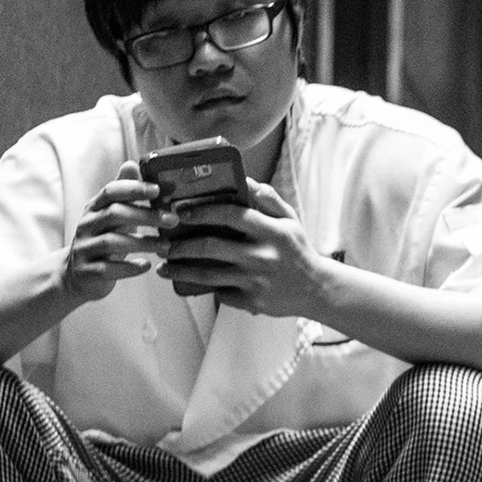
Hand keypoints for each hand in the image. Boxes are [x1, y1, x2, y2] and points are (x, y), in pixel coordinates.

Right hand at [59, 174, 165, 303]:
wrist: (77, 276)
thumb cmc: (103, 240)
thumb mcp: (111, 216)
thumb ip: (123, 193)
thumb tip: (132, 164)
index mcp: (94, 208)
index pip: (111, 191)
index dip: (134, 188)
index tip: (158, 190)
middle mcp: (86, 225)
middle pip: (114, 214)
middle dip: (146, 215)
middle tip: (173, 220)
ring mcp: (84, 249)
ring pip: (111, 242)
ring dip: (143, 242)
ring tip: (166, 245)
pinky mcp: (86, 272)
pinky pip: (107, 269)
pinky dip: (129, 267)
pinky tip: (147, 266)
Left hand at [156, 179, 342, 320]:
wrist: (316, 289)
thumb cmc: (297, 250)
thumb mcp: (289, 219)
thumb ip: (267, 198)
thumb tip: (243, 179)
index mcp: (271, 231)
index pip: (231, 215)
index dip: (202, 212)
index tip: (181, 212)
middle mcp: (262, 255)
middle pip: (211, 247)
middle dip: (181, 245)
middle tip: (164, 243)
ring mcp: (256, 281)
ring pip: (208, 275)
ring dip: (181, 271)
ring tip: (165, 266)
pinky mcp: (252, 302)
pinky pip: (220, 294)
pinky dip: (205, 289)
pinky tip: (192, 284)